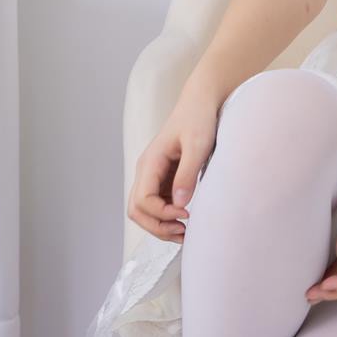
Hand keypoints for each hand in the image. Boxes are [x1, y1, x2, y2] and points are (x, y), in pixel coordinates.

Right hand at [127, 88, 220, 240]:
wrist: (199, 103)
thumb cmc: (198, 119)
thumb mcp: (197, 145)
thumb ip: (187, 174)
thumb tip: (179, 204)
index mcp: (151, 162)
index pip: (143, 199)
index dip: (162, 213)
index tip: (186, 213)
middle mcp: (146, 171)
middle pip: (136, 210)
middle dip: (156, 226)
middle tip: (183, 232)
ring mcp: (152, 176)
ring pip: (143, 211)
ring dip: (159, 225)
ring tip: (183, 232)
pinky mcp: (162, 179)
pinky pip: (155, 205)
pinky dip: (165, 218)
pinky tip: (184, 220)